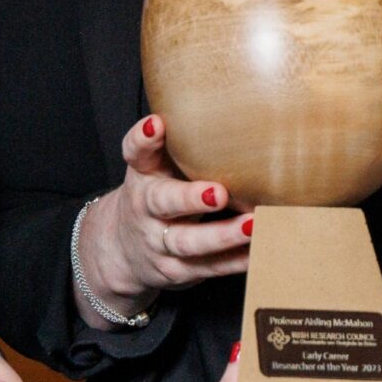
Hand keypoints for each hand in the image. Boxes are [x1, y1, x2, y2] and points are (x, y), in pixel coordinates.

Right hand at [72, 114, 249, 326]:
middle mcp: (146, 209)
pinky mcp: (177, 271)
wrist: (122, 249)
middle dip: (190, 199)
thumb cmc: (157, 193)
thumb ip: (182, 143)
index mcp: (143, 175)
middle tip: (219, 193)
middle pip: (163, 203)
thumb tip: (239, 109)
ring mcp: (160, 244)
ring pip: (189, 243)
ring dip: (222, 236)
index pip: (136, 153)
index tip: (156, 125)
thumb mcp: (158, 166)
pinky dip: (234, 261)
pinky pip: (209, 267)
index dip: (143, 139)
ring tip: (253, 226)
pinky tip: (259, 251)